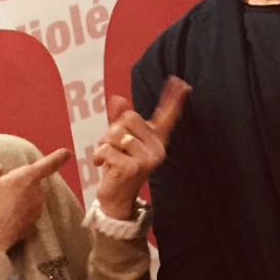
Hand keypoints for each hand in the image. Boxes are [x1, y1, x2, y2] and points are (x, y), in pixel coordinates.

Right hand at [0, 148, 72, 251]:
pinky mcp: (32, 227)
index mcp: (27, 177)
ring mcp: (36, 211)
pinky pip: (25, 215)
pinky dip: (17, 215)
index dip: (57, 157)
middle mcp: (37, 193)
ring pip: (29, 200)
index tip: (67, 153)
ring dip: (19, 200)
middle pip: (32, 184)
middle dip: (19, 185)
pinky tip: (2, 219)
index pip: (47, 164)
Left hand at [93, 76, 190, 219]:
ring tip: (106, 156)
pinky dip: (99, 156)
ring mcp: (147, 159)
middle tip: (111, 145)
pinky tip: (102, 165)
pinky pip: (108, 149)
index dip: (173, 98)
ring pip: (117, 133)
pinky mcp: (134, 168)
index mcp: (156, 139)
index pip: (166, 116)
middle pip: (130, 117)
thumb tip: (118, 98)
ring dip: (104, 144)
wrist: (116, 197)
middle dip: (113, 129)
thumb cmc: (119, 166)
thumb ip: (119, 120)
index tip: (179, 82)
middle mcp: (157, 149)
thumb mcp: (119, 141)